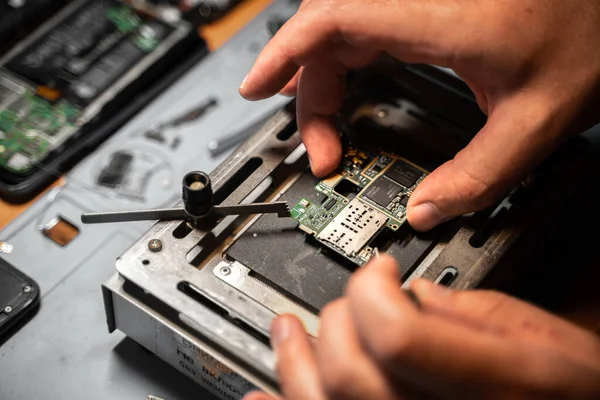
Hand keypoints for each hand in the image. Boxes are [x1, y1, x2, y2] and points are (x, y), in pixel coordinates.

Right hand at [239, 0, 599, 230]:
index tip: (257, 88)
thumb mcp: (539, 120)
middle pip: (327, 30)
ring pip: (342, 24)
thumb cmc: (591, 33)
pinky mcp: (429, 2)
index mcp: (437, 17)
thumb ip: (479, 176)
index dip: (283, 54)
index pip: (331, 22)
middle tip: (318, 147)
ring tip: (319, 121)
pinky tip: (347, 79)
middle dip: (309, 90)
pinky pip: (365, 22)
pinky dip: (344, 54)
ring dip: (321, 72)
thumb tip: (431, 210)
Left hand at [244, 254, 599, 399]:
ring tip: (285, 330)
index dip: (374, 290)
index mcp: (491, 382)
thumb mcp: (541, 336)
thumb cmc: (571, 393)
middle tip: (354, 298)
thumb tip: (412, 293)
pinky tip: (262, 398)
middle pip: (350, 370)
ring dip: (293, 362)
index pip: (395, 334)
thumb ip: (471, 311)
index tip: (381, 271)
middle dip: (338, 319)